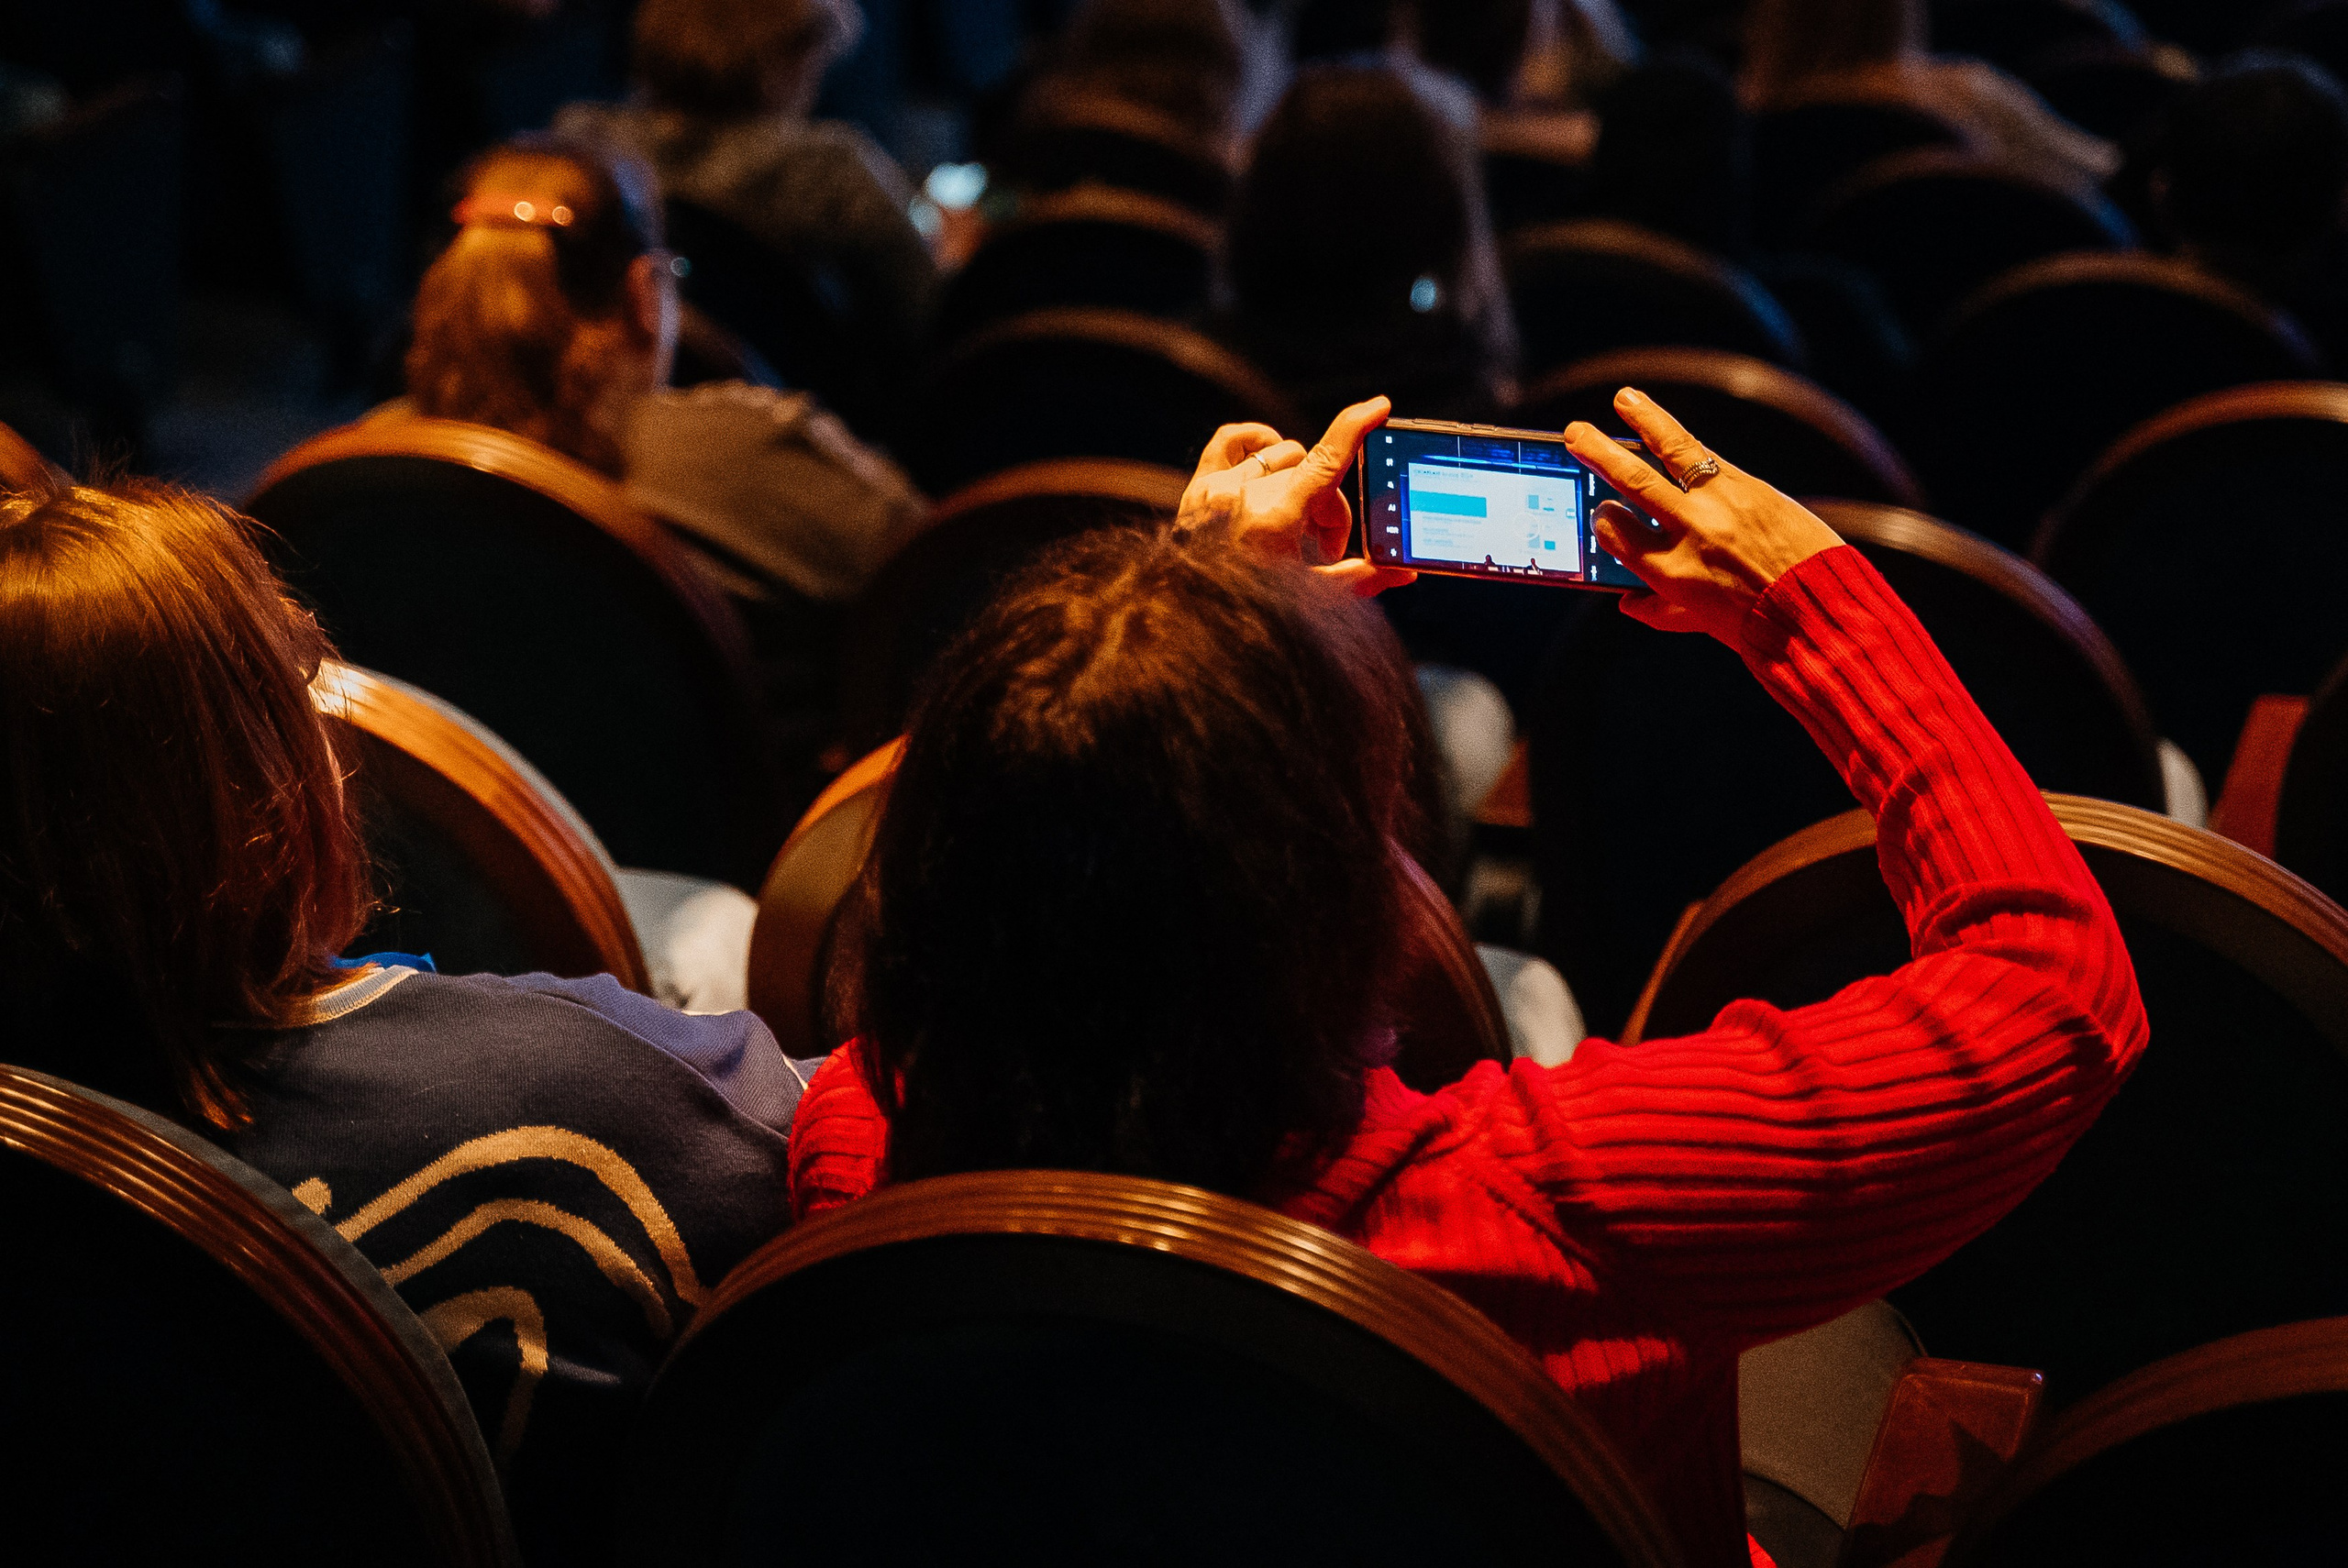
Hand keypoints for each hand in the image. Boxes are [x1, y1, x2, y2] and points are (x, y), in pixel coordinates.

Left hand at [1177, 397, 1416, 595]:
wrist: (1194, 622)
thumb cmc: (1251, 611)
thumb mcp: (1311, 598)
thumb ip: (1359, 578)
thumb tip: (1404, 575)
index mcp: (1274, 519)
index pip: (1326, 460)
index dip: (1355, 428)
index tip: (1378, 407)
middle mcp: (1243, 497)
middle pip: (1313, 476)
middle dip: (1328, 511)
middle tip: (1323, 549)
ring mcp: (1217, 489)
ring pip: (1282, 458)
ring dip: (1299, 487)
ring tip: (1294, 528)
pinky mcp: (1198, 487)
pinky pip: (1232, 441)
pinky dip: (1257, 449)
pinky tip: (1267, 470)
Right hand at [1562, 387, 1843, 643]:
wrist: (1820, 607)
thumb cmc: (1759, 624)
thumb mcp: (1700, 623)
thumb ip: (1659, 611)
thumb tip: (1627, 602)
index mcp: (1672, 574)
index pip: (1617, 534)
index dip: (1603, 519)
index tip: (1599, 510)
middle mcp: (1692, 533)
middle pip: (1635, 483)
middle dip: (1600, 454)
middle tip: (1575, 432)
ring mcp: (1723, 504)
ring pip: (1673, 453)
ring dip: (1645, 421)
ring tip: (1624, 399)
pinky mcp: (1751, 487)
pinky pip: (1707, 456)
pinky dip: (1681, 439)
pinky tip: (1665, 426)